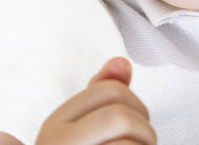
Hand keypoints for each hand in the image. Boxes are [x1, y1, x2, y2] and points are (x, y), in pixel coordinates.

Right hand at [35, 57, 155, 144]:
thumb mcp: (83, 130)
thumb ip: (102, 98)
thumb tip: (122, 61)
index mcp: (55, 124)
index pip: (109, 91)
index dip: (135, 106)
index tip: (134, 129)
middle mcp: (57, 141)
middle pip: (120, 116)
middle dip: (144, 132)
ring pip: (128, 141)